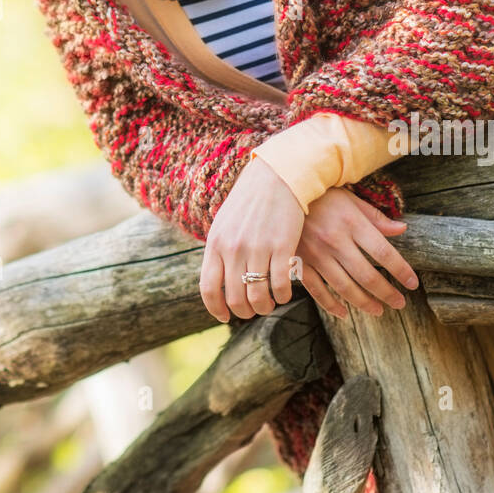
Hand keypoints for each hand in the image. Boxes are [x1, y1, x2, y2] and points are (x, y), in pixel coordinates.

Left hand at [200, 157, 304, 322]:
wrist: (277, 176)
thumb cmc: (250, 201)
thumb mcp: (225, 223)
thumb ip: (219, 250)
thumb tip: (216, 281)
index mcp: (216, 243)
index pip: (208, 288)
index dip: (216, 309)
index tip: (225, 317)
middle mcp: (233, 248)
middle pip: (234, 298)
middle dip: (244, 312)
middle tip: (253, 310)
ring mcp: (257, 248)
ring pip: (258, 296)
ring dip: (264, 308)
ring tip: (269, 304)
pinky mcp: (282, 247)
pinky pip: (280, 285)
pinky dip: (282, 296)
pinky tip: (284, 293)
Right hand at [295, 187, 417, 319]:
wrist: (281, 191)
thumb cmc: (321, 194)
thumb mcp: (350, 199)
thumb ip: (375, 217)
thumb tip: (402, 229)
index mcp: (351, 222)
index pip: (383, 252)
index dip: (400, 270)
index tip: (412, 283)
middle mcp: (335, 240)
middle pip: (366, 274)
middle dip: (387, 292)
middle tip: (400, 303)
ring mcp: (316, 253)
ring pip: (344, 286)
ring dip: (364, 302)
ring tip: (379, 310)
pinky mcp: (300, 262)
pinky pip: (317, 290)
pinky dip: (331, 305)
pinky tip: (344, 313)